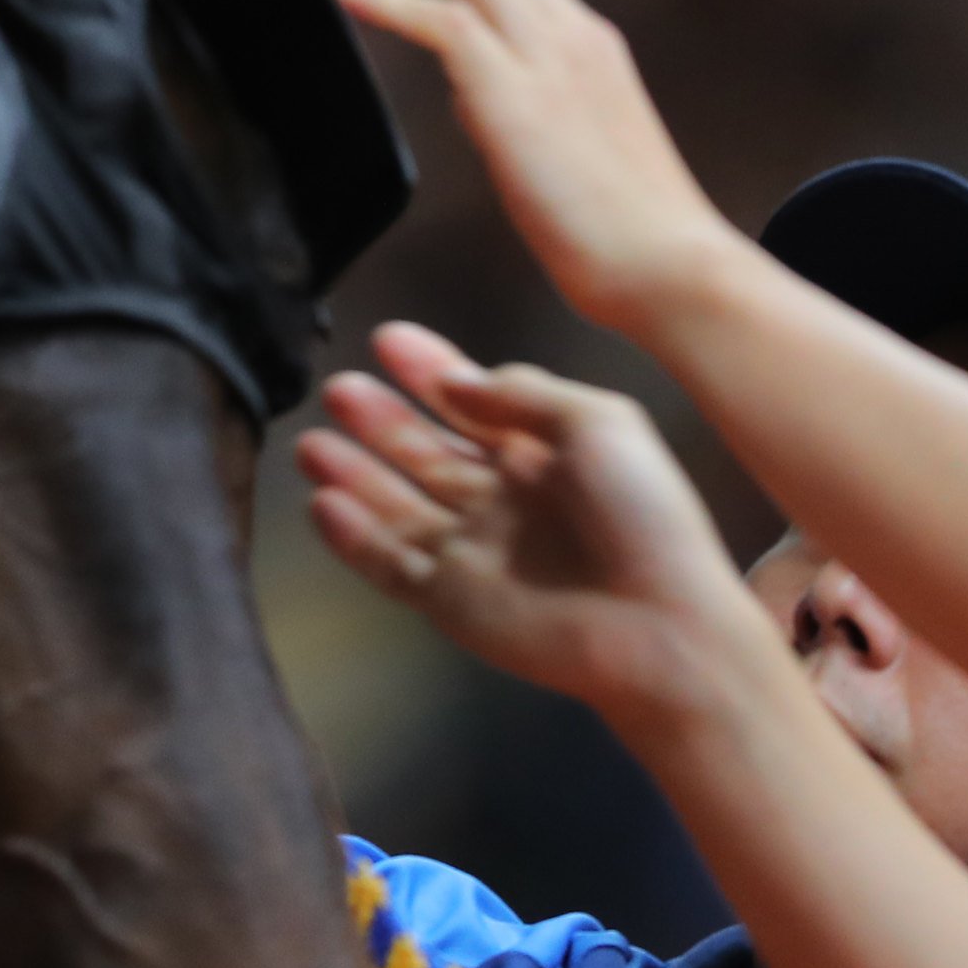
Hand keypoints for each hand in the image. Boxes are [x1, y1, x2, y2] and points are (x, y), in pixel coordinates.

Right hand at [301, 323, 771, 730]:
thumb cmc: (643, 519)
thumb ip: (522, 394)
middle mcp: (504, 503)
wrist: (658, 628)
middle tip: (338, 386)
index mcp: (546, 459)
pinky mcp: (449, 601)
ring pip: (397, 507)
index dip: (431, 371)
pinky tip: (321, 504)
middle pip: (427, 453)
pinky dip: (352, 538)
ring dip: (355, 474)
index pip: (474, 405)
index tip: (388, 338)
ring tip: (310, 442)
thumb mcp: (599, 422)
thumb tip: (455, 382)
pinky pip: (389, 564)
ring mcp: (474, 554)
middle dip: (382, 420)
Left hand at [313, 0, 743, 332]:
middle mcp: (571, 35)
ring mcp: (552, 60)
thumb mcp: (564, 145)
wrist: (673, 272)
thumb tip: (466, 90)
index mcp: (584, 42)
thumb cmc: (621, 231)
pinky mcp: (524, 100)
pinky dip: (395, 0)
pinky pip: (451, 25)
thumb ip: (514, 102)